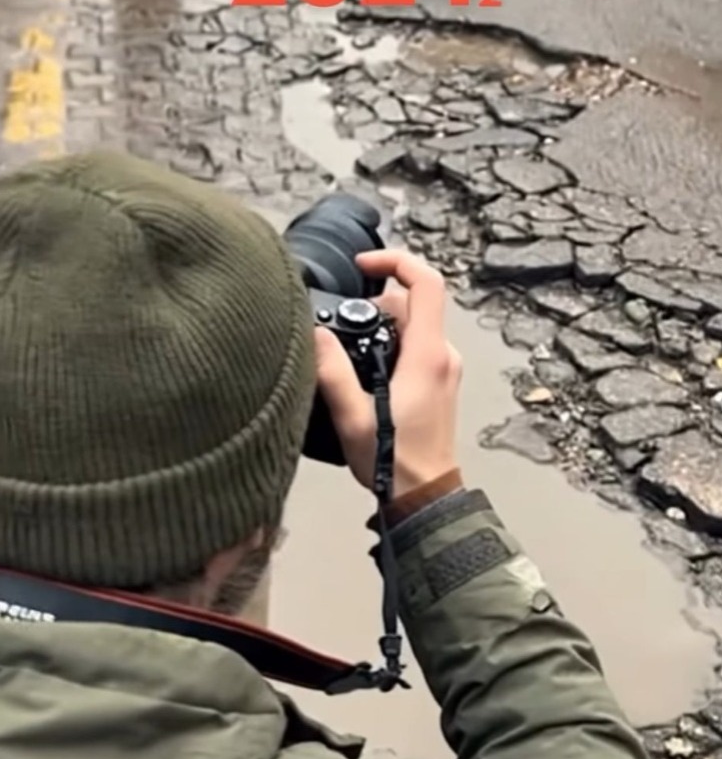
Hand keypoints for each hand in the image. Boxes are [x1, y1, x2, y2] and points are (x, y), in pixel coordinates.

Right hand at [314, 248, 462, 497]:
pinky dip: (391, 345)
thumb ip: (332, 371)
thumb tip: (314, 333)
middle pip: (413, 303)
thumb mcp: (353, 417)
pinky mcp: (439, 384)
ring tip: (348, 353)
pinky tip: (364, 372)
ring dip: (381, 327)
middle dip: (376, 303)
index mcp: (428, 355)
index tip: (363, 264)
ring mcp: (444, 370)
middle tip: (342, 326)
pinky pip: (416, 347)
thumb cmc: (394, 463)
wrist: (424, 497)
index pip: (426, 283)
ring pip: (414, 326)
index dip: (395, 261)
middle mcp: (443, 356)